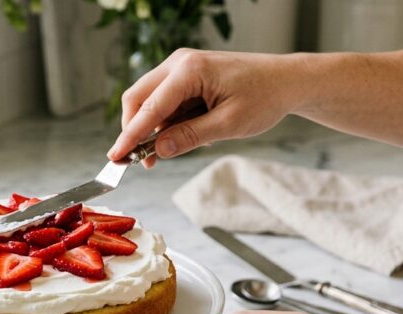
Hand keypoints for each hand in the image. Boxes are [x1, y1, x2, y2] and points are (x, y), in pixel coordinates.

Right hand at [107, 49, 304, 166]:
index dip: (130, 136)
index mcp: (190, 70)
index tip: (115, 157)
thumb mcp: (229, 124)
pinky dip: (163, 122)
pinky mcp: (185, 76)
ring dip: (150, 129)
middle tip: (137, 162)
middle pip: (138, 99)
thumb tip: (159, 150)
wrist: (287, 81)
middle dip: (134, 131)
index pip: (149, 107)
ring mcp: (181, 67)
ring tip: (162, 154)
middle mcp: (179, 63)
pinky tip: (179, 137)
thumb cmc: (264, 97)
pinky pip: (163, 101)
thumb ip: (190, 137)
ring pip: (147, 101)